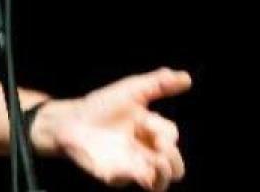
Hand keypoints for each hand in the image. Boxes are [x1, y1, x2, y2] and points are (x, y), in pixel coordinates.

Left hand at [36, 67, 190, 189]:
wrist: (71, 120)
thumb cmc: (102, 105)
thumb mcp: (132, 89)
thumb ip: (159, 83)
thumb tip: (187, 78)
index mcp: (151, 131)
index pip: (171, 136)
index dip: (165, 132)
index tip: (146, 122)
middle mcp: (145, 151)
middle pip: (175, 166)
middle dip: (173, 159)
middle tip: (160, 147)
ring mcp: (132, 165)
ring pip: (160, 183)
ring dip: (164, 174)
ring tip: (158, 163)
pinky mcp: (118, 176)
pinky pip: (135, 182)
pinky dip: (142, 177)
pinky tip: (139, 171)